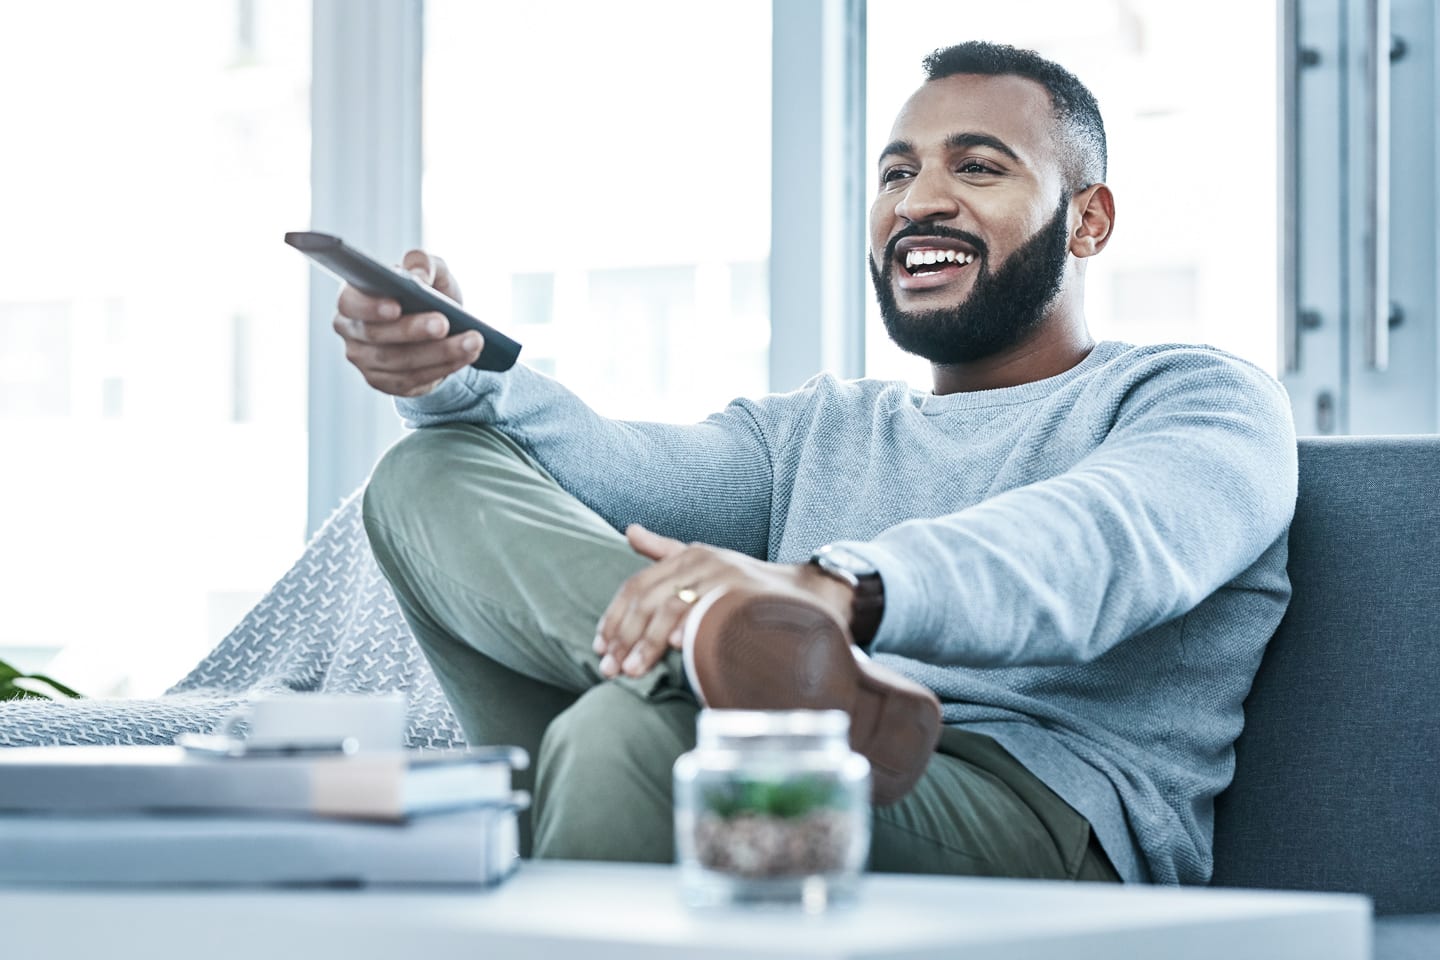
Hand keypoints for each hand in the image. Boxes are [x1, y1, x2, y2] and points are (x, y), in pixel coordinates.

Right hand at [332, 249, 482, 396]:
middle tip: (443, 324)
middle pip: (377, 336)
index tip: (397, 306)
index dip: (371, 307)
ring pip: (400, 362)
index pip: (350, 303)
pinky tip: (467, 355)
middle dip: (413, 330)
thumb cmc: (425, 292)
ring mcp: (366, 361)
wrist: (439, 327)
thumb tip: (419, 276)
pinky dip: (444, 367)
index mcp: (353, 298)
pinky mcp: (387, 383)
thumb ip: (423, 263)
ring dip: (439, 353)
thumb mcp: (429, 271)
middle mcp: (353, 332)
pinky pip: (414, 379)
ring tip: (472, 341)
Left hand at [593, 525, 854, 679]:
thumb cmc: (750, 585)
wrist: (807, 593)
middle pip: (648, 599)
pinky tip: (676, 648)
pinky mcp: (743, 592)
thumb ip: (665, 552)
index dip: (615, 618)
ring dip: (648, 642)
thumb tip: (630, 531)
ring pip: (671, 607)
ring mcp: (723, 575)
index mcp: (689, 555)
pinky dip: (689, 627)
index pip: (637, 586)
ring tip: (633, 671)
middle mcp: (703, 561)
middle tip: (610, 670)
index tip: (601, 648)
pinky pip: (708, 612)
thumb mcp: (705, 564)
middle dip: (624, 637)